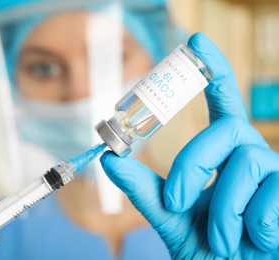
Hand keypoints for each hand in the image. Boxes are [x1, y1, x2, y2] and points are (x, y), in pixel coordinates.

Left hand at [100, 32, 278, 257]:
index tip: (195, 40)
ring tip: (222, 240)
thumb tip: (108, 158)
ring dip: (224, 211)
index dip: (211, 68)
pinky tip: (256, 242)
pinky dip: (252, 227)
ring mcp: (278, 174)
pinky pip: (274, 198)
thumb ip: (143, 188)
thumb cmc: (208, 247)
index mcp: (223, 152)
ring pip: (249, 163)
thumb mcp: (171, 215)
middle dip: (194, 165)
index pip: (221, 99)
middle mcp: (252, 153)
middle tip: (176, 202)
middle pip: (225, 129)